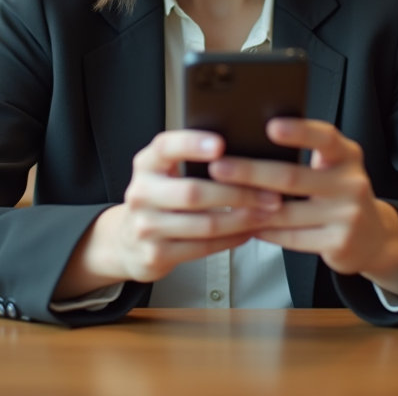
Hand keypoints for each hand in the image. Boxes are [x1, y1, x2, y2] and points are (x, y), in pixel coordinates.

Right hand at [52, 130, 280, 300]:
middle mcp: (141, 193)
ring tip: (267, 213)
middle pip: (194, 192)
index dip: (192, 143)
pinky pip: (203, 247)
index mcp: (146, 164)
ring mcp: (146, 227)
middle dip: (238, 193)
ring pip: (204, 224)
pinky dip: (232, 239)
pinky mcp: (155, 255)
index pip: (165, 147)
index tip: (221, 144)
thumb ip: (190, 158)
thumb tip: (243, 147)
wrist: (127, 241)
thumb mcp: (164, 172)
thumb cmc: (160, 199)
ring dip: (243, 219)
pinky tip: (248, 231)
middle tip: (270, 192)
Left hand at [207, 119, 397, 298]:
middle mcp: (351, 182)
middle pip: (293, 177)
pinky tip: (245, 223)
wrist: (373, 237)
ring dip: (249, 207)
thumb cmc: (339, 194)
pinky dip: (264, 230)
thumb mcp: (333, 166)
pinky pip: (290, 237)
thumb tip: (252, 142)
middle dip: (250, 172)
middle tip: (219, 167)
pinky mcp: (338, 243)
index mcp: (347, 155)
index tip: (270, 126)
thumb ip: (307, 154)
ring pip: (286, 212)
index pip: (324, 138)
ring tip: (223, 199)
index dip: (298, 131)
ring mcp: (347, 215)